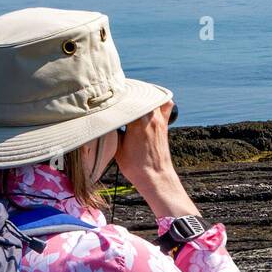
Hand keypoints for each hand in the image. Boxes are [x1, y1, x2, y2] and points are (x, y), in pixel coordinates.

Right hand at [115, 103, 200, 220]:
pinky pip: (165, 104)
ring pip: (151, 97)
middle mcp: (151, 116)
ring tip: (130, 98)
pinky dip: (158, 100)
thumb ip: (112, 130)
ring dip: (141, 95)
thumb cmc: (135, 166)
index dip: (115, 95)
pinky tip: (148, 103)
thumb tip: (105, 118)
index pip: (125, 98)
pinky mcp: (165, 124)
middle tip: (116, 95)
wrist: (156, 177)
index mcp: (138, 120)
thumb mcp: (117, 147)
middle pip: (138, 94)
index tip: (107, 93)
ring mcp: (160, 119)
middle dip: (127, 93)